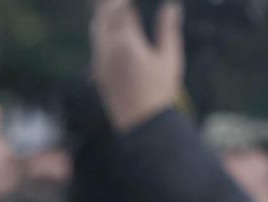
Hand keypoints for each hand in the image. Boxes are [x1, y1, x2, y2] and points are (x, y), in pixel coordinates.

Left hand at [90, 0, 185, 133]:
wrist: (142, 123)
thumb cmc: (160, 92)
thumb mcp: (170, 58)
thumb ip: (168, 29)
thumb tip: (171, 6)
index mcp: (126, 44)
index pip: (121, 9)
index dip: (125, 0)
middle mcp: (108, 51)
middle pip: (105, 16)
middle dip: (112, 4)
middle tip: (123, 0)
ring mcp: (100, 62)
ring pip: (97, 29)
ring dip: (104, 15)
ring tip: (114, 6)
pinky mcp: (98, 72)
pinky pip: (97, 45)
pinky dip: (103, 31)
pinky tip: (112, 29)